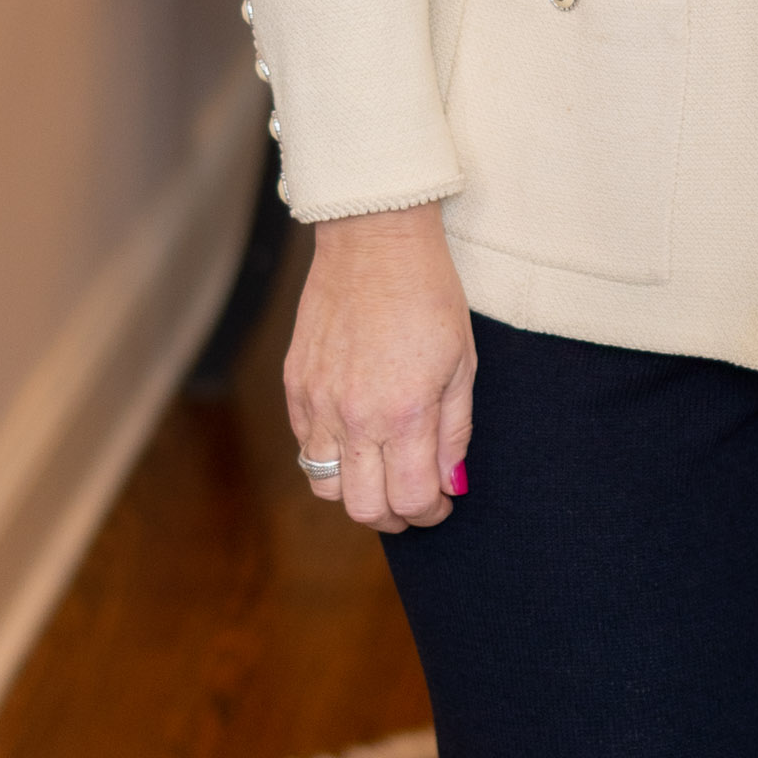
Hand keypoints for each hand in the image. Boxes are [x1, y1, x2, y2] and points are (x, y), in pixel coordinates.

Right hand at [284, 203, 475, 525]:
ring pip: (326, 486)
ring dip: (356, 491)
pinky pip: (305, 446)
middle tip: (413, 500)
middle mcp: (355, 415)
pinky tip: (356, 437)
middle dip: (394, 517)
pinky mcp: (295, 385)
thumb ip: (455, 432)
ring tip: (382, 472)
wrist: (373, 240)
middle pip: (363, 508)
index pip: (412, 499)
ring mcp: (318, 402)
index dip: (431, 513)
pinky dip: (331, 456)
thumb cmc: (429, 295)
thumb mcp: (462, 364)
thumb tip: (452, 485)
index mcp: (404, 412)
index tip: (442, 503)